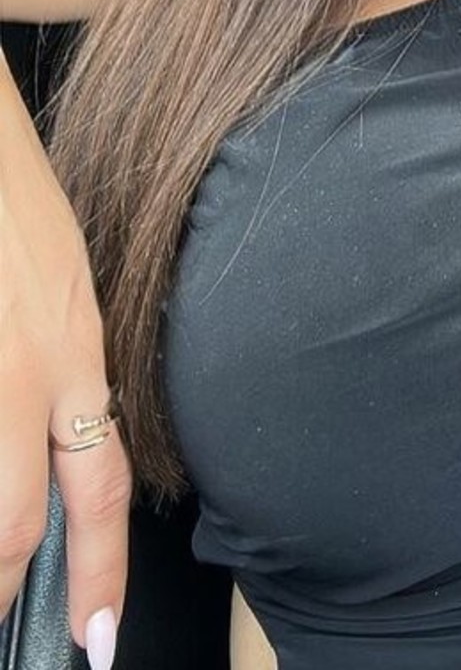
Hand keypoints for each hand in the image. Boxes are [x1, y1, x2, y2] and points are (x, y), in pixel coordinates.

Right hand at [0, 51, 130, 667]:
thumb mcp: (58, 276)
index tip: (92, 639)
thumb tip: (56, 443)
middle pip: (11, 520)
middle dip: (5, 587)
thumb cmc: (8, 188)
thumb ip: (59, 362)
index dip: (99, 571)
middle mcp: (15, 369)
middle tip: (7, 619)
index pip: (97, 484)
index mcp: (69, 344)